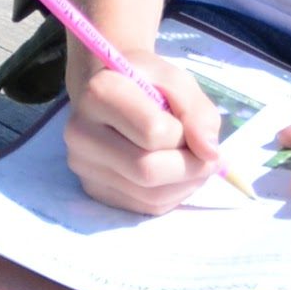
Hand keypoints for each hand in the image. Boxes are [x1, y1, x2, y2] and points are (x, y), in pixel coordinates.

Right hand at [64, 51, 225, 215]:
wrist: (110, 92)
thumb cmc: (145, 81)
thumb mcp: (177, 82)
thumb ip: (198, 113)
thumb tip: (210, 154)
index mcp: (99, 94)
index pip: (154, 132)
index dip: (184, 133)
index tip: (187, 123)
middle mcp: (80, 132)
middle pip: (147, 171)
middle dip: (189, 167)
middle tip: (206, 157)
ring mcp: (82, 165)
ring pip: (148, 195)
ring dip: (185, 185)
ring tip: (194, 163)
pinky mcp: (92, 189)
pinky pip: (144, 208)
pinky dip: (172, 196)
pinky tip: (174, 175)